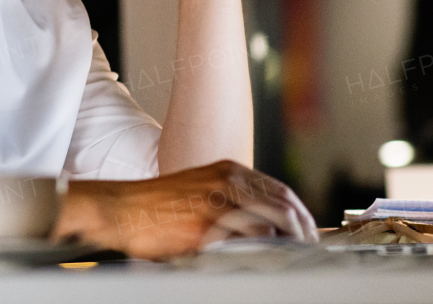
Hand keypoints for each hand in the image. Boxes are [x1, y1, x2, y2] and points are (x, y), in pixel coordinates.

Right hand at [55, 160, 317, 259]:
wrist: (123, 208)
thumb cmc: (157, 205)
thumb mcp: (199, 189)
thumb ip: (230, 199)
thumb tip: (262, 222)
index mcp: (229, 170)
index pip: (280, 190)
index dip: (299, 213)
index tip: (308, 232)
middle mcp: (228, 180)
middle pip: (283, 204)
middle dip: (302, 230)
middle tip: (309, 250)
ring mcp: (218, 201)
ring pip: (272, 222)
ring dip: (288, 242)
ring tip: (295, 259)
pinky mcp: (206, 225)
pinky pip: (247, 239)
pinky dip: (264, 251)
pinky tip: (269, 262)